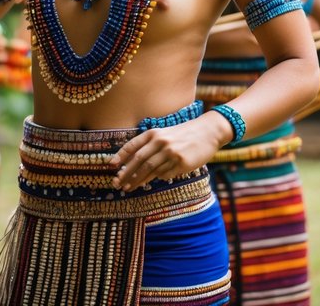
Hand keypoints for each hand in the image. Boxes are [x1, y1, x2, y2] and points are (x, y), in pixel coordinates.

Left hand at [109, 113, 227, 191]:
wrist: (208, 131)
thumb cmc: (185, 134)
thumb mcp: (166, 134)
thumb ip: (152, 146)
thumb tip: (136, 165)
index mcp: (155, 133)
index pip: (133, 145)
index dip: (121, 155)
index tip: (111, 166)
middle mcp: (161, 142)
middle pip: (139, 160)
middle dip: (126, 173)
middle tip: (117, 183)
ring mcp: (171, 153)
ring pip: (150, 170)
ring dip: (138, 180)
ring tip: (129, 187)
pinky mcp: (182, 163)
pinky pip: (165, 174)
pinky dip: (159, 178)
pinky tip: (155, 180)